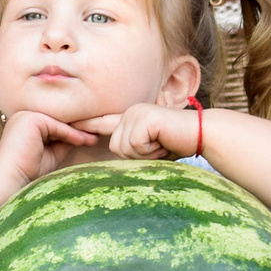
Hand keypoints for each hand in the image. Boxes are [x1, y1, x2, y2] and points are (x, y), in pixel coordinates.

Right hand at [0, 108, 99, 182]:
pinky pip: (57, 126)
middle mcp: (25, 115)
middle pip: (57, 121)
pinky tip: (85, 140)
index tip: (90, 138)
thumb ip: (63, 142)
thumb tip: (82, 136)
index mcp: (26, 123)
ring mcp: (26, 115)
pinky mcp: (31, 119)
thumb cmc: (27, 170)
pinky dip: (71, 134)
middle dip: (78, 130)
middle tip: (96, 136)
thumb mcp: (51, 153)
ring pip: (58, 123)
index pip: (54, 125)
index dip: (73, 132)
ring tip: (94, 138)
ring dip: (78, 132)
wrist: (10, 178)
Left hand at [80, 103, 197, 159]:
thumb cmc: (178, 144)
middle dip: (137, 156)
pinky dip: (151, 150)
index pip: (103, 123)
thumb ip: (132, 151)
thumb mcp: (149, 150)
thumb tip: (114, 158)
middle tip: (158, 148)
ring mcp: (136, 113)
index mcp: (129, 119)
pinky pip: (136, 145)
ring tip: (162, 144)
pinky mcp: (144, 118)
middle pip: (115, 146)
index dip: (86, 124)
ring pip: (124, 147)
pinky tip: (164, 141)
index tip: (69, 125)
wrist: (202, 134)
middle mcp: (130, 112)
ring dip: (145, 154)